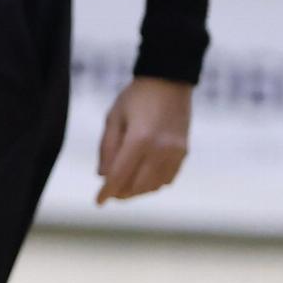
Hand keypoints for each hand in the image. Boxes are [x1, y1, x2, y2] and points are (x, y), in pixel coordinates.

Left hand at [95, 77, 190, 204]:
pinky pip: (167, 179)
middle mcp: (160, 150)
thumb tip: (102, 176)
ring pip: (154, 186)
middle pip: (137, 186)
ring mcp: (175, 153)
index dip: (107, 191)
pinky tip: (143, 179)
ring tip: (124, 188)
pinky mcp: (184, 153)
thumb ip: (107, 148)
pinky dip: (153, 184)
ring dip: (137, 191)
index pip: (120, 175)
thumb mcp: (114, 117)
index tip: (98, 202)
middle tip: (110, 193)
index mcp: (139, 139)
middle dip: (121, 193)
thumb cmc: (136, 97)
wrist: (169, 81)